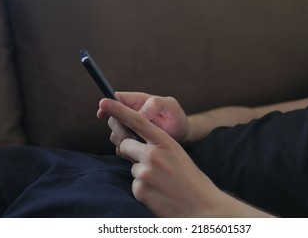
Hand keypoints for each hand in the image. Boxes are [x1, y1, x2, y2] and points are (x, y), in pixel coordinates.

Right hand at [97, 92, 189, 143]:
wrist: (182, 137)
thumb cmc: (176, 118)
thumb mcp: (171, 107)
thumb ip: (155, 104)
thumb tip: (139, 113)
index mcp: (138, 101)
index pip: (116, 99)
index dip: (107, 105)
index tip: (101, 113)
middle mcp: (130, 115)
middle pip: (113, 119)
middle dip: (118, 129)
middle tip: (131, 136)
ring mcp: (129, 130)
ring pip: (115, 135)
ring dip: (123, 142)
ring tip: (140, 145)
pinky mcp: (131, 144)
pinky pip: (121, 149)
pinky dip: (126, 152)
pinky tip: (139, 154)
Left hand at [98, 98, 274, 217]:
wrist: (203, 206)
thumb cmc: (189, 178)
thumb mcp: (176, 153)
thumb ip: (156, 144)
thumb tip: (130, 140)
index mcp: (165, 141)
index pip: (137, 121)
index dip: (118, 110)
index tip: (104, 101)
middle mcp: (154, 154)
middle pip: (125, 144)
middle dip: (131, 152)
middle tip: (150, 162)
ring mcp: (146, 173)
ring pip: (131, 167)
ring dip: (141, 174)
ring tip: (161, 182)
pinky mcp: (140, 190)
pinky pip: (133, 185)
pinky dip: (143, 189)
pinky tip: (159, 193)